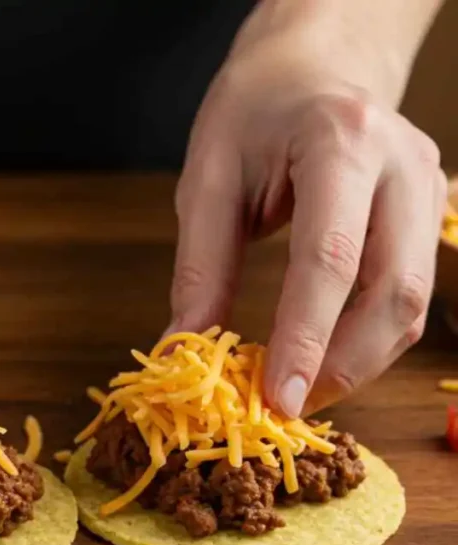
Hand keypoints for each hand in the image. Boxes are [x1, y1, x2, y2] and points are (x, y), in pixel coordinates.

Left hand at [168, 13, 445, 416]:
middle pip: (393, 291)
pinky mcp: (432, 213)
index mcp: (340, 143)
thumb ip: (200, 267)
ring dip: (360, 360)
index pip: (331, 258)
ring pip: (412, 303)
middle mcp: (402, 166)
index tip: (278, 398)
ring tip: (302, 389)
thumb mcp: (207, 179)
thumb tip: (184, 351)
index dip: (306, 339)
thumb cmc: (252, 114)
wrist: (313, 67)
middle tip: (287, 406)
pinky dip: (369, 337)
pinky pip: (409, 293)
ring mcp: (429, 189)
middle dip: (343, 365)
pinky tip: (328, 358)